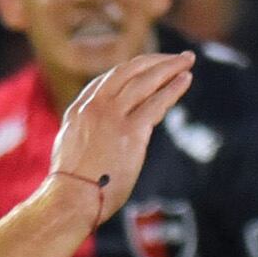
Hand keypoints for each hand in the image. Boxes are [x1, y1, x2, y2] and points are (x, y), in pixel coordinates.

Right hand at [49, 50, 195, 223]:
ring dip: (168, 68)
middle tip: (177, 58)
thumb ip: (86, 137)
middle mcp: (95, 106)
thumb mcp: (71, 152)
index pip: (109, 80)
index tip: (151, 69)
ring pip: (145, 81)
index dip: (134, 71)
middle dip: (155, 61)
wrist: (71, 199)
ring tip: (186, 60)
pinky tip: (185, 80)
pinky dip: (173, 89)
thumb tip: (98, 143)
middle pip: (129, 71)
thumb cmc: (72, 188)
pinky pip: (156, 103)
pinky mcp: (130, 132)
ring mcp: (113, 116)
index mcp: (79, 110)